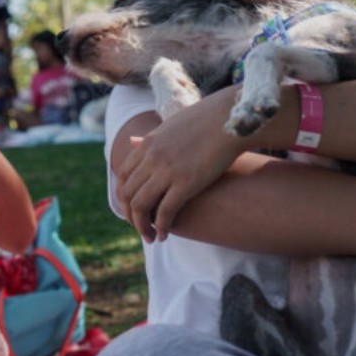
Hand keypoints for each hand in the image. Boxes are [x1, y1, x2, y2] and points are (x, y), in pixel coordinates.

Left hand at [117, 101, 246, 241]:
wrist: (231, 118)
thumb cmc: (206, 121)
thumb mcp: (170, 126)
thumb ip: (151, 138)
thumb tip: (132, 141)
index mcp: (147, 144)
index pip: (123, 177)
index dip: (124, 198)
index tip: (133, 209)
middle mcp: (152, 158)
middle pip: (127, 194)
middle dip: (130, 216)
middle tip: (141, 228)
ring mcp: (167, 170)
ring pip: (140, 206)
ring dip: (142, 226)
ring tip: (151, 237)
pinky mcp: (186, 183)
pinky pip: (164, 212)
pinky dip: (161, 227)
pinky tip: (165, 235)